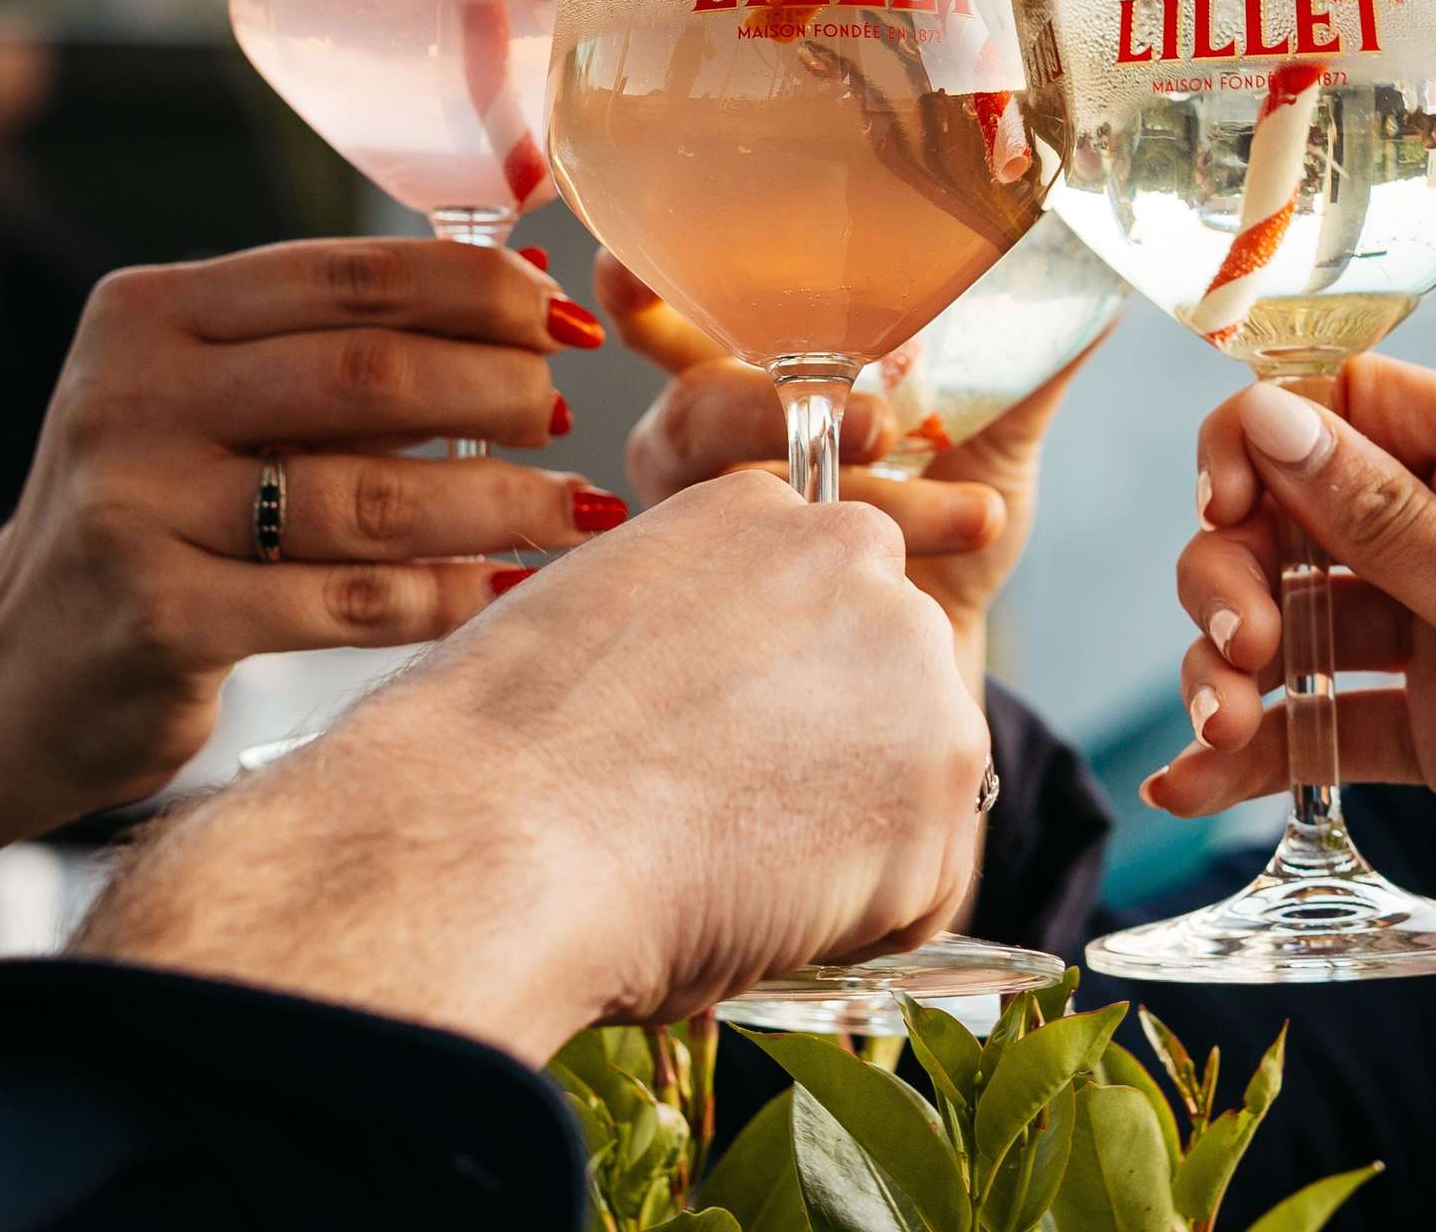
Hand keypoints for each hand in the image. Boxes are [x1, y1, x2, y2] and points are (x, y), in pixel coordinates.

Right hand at [0, 237, 609, 824]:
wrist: (9, 673)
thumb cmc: (155, 516)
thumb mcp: (207, 405)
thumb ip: (331, 355)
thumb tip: (520, 302)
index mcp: (151, 313)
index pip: (347, 276)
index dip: (476, 291)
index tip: (563, 319)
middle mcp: (132, 397)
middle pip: (367, 375)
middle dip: (496, 388)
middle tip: (564, 415)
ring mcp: (138, 511)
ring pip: (371, 495)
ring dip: (497, 500)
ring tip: (575, 508)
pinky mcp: (162, 621)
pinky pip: (349, 600)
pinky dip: (448, 594)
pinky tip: (511, 587)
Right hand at [74, 473, 988, 1058]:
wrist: (493, 839)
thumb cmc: (492, 759)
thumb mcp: (590, 637)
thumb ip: (686, 645)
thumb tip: (709, 715)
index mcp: (753, 511)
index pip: (818, 608)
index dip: (772, 701)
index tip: (714, 754)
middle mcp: (855, 557)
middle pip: (885, 681)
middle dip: (829, 760)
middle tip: (724, 826)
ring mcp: (914, 661)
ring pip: (915, 780)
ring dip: (849, 842)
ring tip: (730, 868)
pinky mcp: (943, 774)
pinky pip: (922, 883)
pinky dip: (861, 923)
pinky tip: (766, 915)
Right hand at [602, 251, 1095, 690]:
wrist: (942, 669)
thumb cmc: (943, 532)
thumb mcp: (989, 431)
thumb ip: (1024, 354)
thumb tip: (1103, 276)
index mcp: (735, 385)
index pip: (668, 324)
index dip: (640, 293)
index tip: (618, 260)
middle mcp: (696, 461)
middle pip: (697, 413)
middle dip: (776, 408)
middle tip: (880, 419)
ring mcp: (702, 549)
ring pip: (757, 508)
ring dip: (873, 507)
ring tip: (973, 513)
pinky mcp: (736, 632)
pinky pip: (788, 600)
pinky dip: (887, 585)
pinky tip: (947, 590)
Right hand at [1149, 362, 1435, 1041]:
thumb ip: (1381, 519)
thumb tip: (1269, 414)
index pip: (1344, 400)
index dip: (1259, 439)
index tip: (1220, 506)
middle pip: (1298, 513)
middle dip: (1238, 574)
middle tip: (1240, 651)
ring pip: (1297, 617)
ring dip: (1236, 667)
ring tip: (1223, 735)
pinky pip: (1326, 719)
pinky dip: (1264, 749)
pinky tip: (1195, 787)